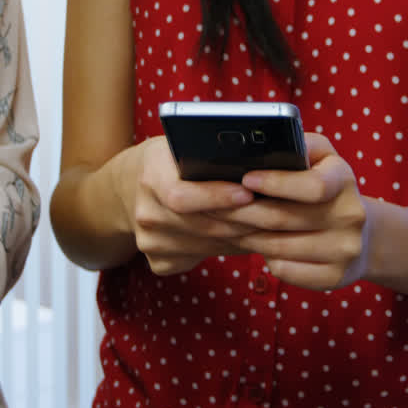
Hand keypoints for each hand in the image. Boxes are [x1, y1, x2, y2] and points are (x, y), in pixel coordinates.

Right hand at [124, 137, 259, 276]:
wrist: (129, 187)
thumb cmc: (170, 160)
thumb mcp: (183, 145)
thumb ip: (211, 153)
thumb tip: (261, 162)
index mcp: (150, 176)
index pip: (181, 195)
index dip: (216, 196)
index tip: (249, 194)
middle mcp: (146, 213)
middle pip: (202, 225)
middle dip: (244, 220)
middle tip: (278, 214)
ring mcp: (150, 242)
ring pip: (208, 245)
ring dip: (243, 237)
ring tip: (271, 226)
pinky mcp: (159, 262)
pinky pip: (202, 259)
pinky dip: (228, 249)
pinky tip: (247, 237)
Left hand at [211, 133, 371, 290]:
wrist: (363, 236)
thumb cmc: (326, 187)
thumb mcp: (320, 157)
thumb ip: (296, 145)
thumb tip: (256, 147)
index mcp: (345, 180)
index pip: (313, 185)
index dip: (275, 183)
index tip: (245, 179)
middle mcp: (351, 215)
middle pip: (283, 218)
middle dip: (241, 212)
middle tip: (213, 207)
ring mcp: (345, 249)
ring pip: (278, 247)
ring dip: (245, 237)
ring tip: (225, 226)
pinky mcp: (336, 276)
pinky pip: (286, 270)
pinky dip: (263, 259)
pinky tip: (252, 246)